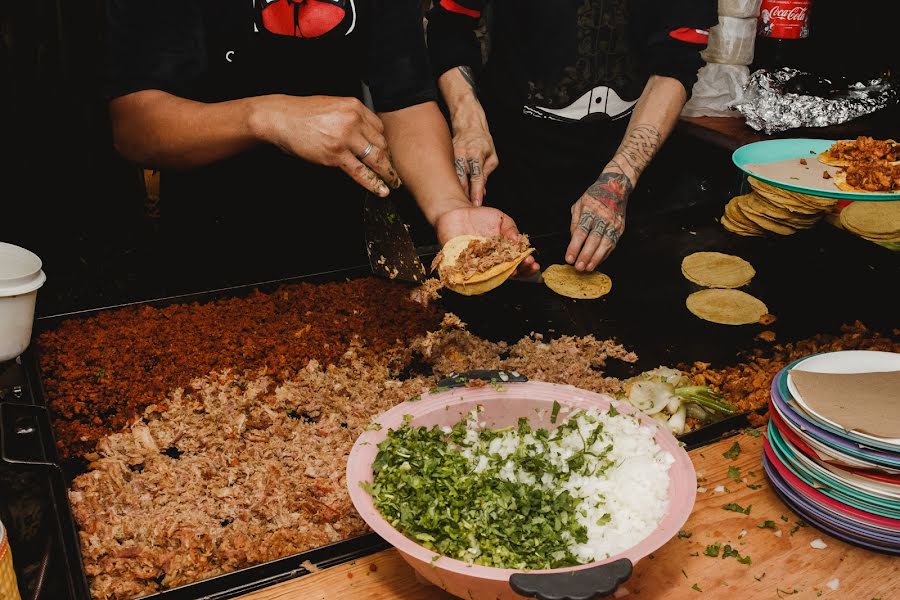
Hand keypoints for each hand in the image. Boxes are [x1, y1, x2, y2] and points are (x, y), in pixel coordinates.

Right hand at [252, 95, 399, 196]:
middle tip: (393, 172)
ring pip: (375, 158)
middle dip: (388, 159)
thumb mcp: (332, 107)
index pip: (380, 127)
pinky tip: (381, 190)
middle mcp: (353, 120)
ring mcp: (345, 137)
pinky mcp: (335, 154)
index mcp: (354, 106)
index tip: (386, 154)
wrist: (281, 118)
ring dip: (387, 173)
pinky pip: (360, 171)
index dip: (384, 143)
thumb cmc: (302, 114)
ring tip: (393, 183)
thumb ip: (350, 118)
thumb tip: (363, 134)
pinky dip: (373, 183)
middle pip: (381, 143)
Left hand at [435, 206, 539, 275]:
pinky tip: (487, 274)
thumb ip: (511, 229)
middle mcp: (491, 263)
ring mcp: (477, 267)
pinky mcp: (462, 267)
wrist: (456, 213)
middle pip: (507, 274)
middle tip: (525, 265)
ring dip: (502, 276)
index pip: (517, 263)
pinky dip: (478, 279)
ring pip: (491, 278)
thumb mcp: (501, 219)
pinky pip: (470, 277)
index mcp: (502, 254)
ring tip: (512, 270)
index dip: (526, 265)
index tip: (532, 262)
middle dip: (519, 271)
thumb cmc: (480, 217)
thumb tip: (518, 241)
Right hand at [450, 117, 497, 205]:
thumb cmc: (482, 142)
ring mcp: (452, 156)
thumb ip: (487, 174)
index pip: (477, 176)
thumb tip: (483, 191)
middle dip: (464, 195)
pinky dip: (449, 184)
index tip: (476, 204)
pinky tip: (450, 194)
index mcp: (476, 154)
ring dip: (455, 192)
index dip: (476, 191)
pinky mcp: (445, 158)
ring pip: (451, 178)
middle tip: (467, 210)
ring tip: (457, 205)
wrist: (468, 125)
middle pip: (461, 180)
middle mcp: (462, 155)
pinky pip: (446, 174)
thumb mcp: (492, 157)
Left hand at [565, 171, 631, 270]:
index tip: (569, 258)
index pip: (581, 231)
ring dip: (596, 259)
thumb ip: (575, 222)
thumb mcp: (579, 204)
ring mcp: (613, 224)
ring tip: (587, 268)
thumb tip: (573, 240)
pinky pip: (612, 245)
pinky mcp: (620, 229)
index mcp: (590, 211)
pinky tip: (596, 262)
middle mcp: (603, 218)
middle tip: (578, 267)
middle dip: (585, 255)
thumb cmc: (594, 196)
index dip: (574, 246)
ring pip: (605, 245)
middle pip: (594, 240)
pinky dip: (604, 255)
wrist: (616, 187)